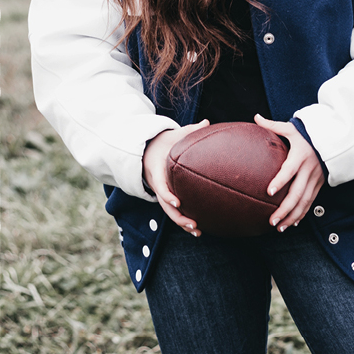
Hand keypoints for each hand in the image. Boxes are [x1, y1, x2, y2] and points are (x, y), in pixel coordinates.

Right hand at [142, 119, 209, 235]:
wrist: (147, 150)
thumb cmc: (163, 142)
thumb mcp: (173, 135)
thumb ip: (189, 130)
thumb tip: (206, 122)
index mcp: (158, 171)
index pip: (161, 186)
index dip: (168, 195)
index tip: (178, 202)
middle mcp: (158, 184)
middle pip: (165, 205)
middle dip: (178, 216)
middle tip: (193, 224)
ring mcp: (161, 192)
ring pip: (169, 212)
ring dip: (182, 223)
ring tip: (198, 231)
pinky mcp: (167, 196)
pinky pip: (173, 211)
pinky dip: (182, 220)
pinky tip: (197, 229)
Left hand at [254, 113, 324, 231]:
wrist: (334, 138)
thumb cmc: (308, 133)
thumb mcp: (292, 128)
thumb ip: (273, 125)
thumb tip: (255, 117)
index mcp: (300, 155)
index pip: (289, 170)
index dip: (280, 180)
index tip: (268, 191)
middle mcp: (309, 169)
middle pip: (297, 193)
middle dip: (285, 209)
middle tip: (272, 220)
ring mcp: (315, 179)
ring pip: (305, 202)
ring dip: (292, 216)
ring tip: (279, 227)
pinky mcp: (319, 184)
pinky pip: (311, 202)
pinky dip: (302, 214)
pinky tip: (292, 223)